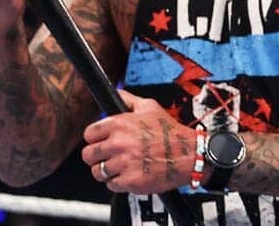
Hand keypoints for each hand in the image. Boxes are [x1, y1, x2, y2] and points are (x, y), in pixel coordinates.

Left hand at [82, 91, 201, 193]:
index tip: (101, 141)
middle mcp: (119, 143)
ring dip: (106, 171)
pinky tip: (129, 174)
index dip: (95, 138)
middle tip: (108, 156)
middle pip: (88, 155)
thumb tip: (114, 92)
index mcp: (120, 124)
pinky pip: (111, 185)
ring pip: (98, 172)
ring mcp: (124, 164)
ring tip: (119, 167)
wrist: (190, 155)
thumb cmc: (170, 132)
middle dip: (96, 156)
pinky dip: (118, 182)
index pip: (89, 134)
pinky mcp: (130, 181)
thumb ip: (128, 100)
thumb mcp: (150, 107)